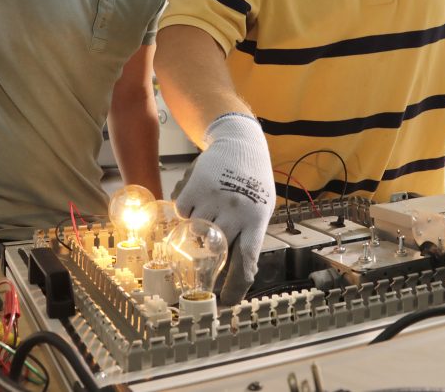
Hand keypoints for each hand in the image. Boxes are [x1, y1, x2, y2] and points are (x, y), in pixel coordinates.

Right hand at [174, 113, 274, 304]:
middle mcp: (236, 210)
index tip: (225, 302)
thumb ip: (249, 237)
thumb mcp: (261, 208)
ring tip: (209, 210)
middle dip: (210, 255)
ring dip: (198, 226)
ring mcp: (214, 198)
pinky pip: (183, 212)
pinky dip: (187, 209)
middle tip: (207, 253)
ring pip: (196, 230)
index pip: (246, 261)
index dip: (235, 286)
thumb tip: (243, 274)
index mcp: (256, 219)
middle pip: (216, 248)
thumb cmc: (252, 181)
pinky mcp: (196, 186)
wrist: (240, 143)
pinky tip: (199, 197)